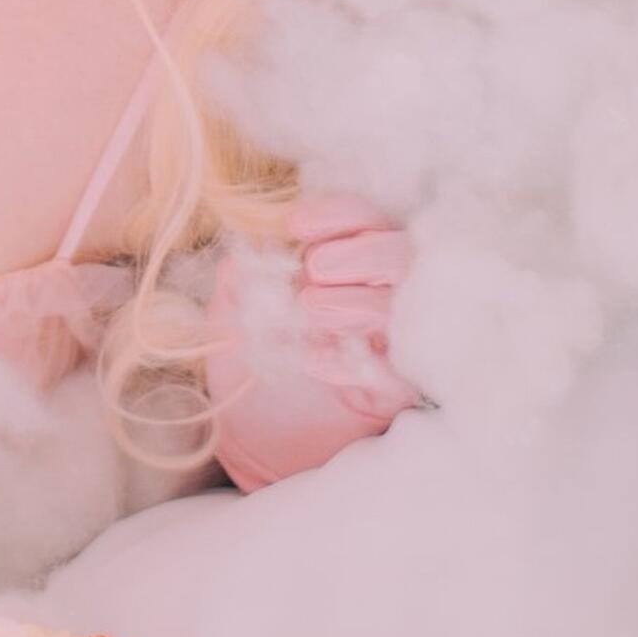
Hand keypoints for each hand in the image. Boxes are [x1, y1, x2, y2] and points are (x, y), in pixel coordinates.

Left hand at [205, 189, 423, 492]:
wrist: (246, 421)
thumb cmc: (248, 346)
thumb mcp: (234, 298)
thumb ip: (247, 266)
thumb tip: (258, 239)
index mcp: (347, 256)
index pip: (363, 218)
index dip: (336, 215)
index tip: (295, 226)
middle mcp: (380, 292)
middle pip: (400, 255)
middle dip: (359, 254)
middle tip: (313, 269)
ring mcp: (392, 341)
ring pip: (403, 308)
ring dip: (356, 302)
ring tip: (310, 309)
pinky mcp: (392, 390)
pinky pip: (394, 372)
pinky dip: (352, 362)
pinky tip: (313, 360)